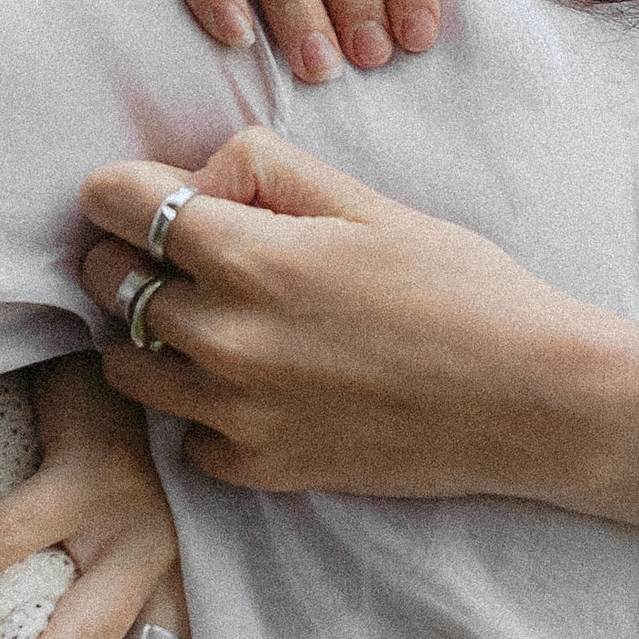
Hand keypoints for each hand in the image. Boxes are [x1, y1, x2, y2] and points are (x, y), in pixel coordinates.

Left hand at [80, 129, 602, 499]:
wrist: (531, 400)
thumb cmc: (462, 290)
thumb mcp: (367, 203)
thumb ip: (267, 171)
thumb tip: (197, 176)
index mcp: (247, 255)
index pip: (111, 200)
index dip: (129, 189)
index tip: (158, 197)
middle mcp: (221, 337)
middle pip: (107, 280)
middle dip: (138, 257)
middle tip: (201, 258)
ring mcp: (232, 411)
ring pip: (125, 363)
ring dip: (155, 337)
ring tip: (224, 325)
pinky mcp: (256, 468)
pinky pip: (183, 433)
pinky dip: (206, 411)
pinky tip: (264, 389)